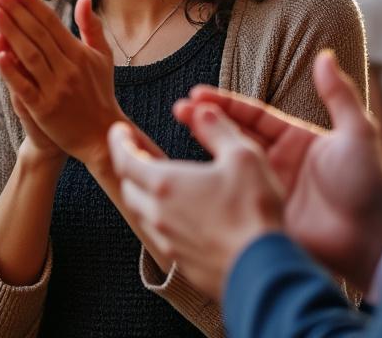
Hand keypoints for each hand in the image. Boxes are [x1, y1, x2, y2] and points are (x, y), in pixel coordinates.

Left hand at [0, 0, 123, 165]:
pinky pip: (25, 86)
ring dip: (10, 32)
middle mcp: (68, 69)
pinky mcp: (45, 109)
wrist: (101, 136)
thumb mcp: (102, 57)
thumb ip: (91, 27)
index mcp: (79, 54)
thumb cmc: (99, 93)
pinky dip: (11, 70)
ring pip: (29, 55)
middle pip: (37, 34)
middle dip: (17, 11)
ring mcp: (56, 89)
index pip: (51, 22)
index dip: (32, 3)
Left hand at [110, 104, 284, 298]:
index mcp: (166, 183)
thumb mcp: (243, 156)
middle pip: (129, 188)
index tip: (118, 132)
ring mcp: (169, 242)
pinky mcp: (182, 264)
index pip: (125, 159)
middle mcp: (159, 214)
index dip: (118, 142)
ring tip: (159, 185)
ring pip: (144, 214)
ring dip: (145, 196)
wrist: (263, 270)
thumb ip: (218, 129)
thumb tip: (203, 110)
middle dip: (131, 169)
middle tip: (139, 156)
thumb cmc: (253, 211)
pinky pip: (162, 237)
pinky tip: (182, 217)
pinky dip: (164, 220)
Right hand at [177, 51, 381, 288]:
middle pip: (232, 134)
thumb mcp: (357, 135)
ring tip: (176, 137)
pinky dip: (209, 186)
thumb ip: (340, 96)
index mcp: (294, 139)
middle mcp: (275, 162)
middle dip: (204, 120)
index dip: (223, 102)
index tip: (196, 93)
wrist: (369, 242)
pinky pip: (230, 197)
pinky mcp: (259, 215)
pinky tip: (188, 178)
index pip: (251, 114)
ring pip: (226, 164)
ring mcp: (264, 189)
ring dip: (201, 149)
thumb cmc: (367, 187)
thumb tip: (325, 56)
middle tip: (178, 109)